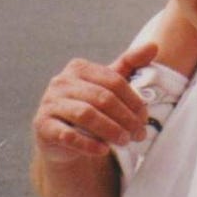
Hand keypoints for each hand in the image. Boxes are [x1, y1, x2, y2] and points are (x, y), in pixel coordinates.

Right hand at [32, 42, 157, 163]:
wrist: (60, 136)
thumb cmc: (90, 104)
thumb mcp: (108, 84)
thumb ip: (130, 63)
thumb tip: (154, 46)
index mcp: (79, 68)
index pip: (114, 81)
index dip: (133, 100)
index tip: (145, 118)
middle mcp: (61, 82)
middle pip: (102, 98)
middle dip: (125, 118)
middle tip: (139, 134)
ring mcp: (49, 103)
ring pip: (86, 115)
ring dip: (110, 130)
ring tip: (126, 142)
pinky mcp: (42, 126)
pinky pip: (67, 135)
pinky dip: (88, 144)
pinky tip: (104, 150)